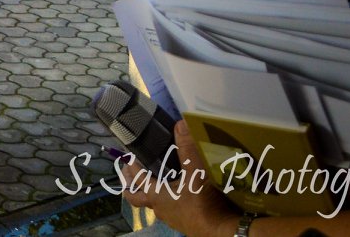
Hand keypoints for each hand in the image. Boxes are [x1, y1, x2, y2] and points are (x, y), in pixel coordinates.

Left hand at [119, 121, 236, 236]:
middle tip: (127, 172)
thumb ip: (188, 149)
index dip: (131, 167)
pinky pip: (168, 210)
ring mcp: (171, 218)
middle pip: (137, 197)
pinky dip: (166, 200)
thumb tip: (180, 124)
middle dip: (130, 184)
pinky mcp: (183, 223)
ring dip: (148, 193)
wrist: (221, 232)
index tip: (127, 157)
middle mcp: (159, 208)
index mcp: (156, 195)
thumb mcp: (195, 173)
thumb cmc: (203, 204)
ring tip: (153, 181)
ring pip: (153, 205)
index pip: (137, 179)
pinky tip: (176, 194)